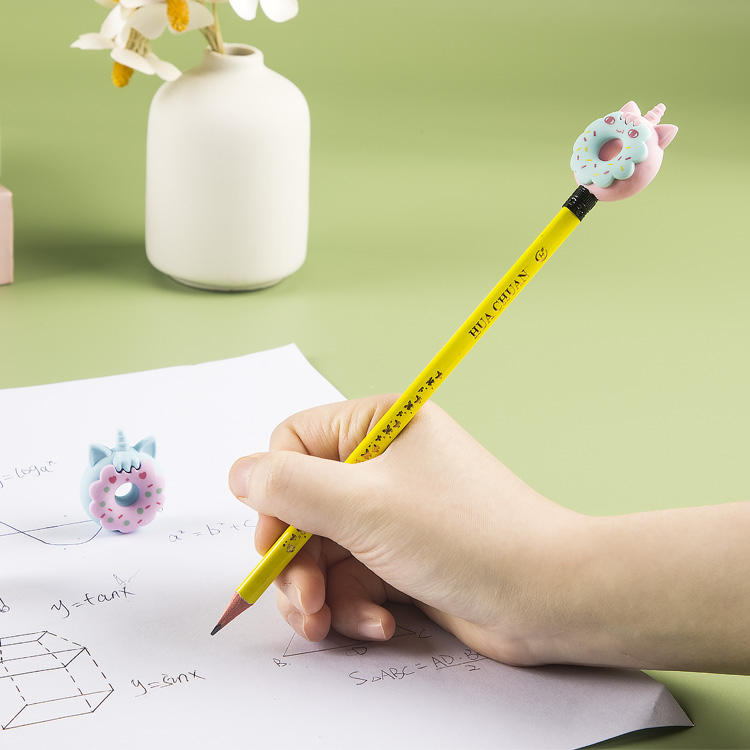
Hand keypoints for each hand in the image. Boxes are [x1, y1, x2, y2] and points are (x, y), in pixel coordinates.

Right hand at [228, 395, 584, 665]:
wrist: (546, 597)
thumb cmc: (463, 535)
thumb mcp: (361, 506)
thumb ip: (287, 487)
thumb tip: (239, 473)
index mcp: (378, 425)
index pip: (292, 445)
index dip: (274, 496)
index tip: (275, 543)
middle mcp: (384, 462)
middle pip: (303, 506)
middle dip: (297, 561)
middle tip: (304, 601)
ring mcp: (394, 510)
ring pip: (323, 549)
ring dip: (321, 592)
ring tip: (331, 622)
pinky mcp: (404, 553)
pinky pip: (354, 576)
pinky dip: (355, 605)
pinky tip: (378, 622)